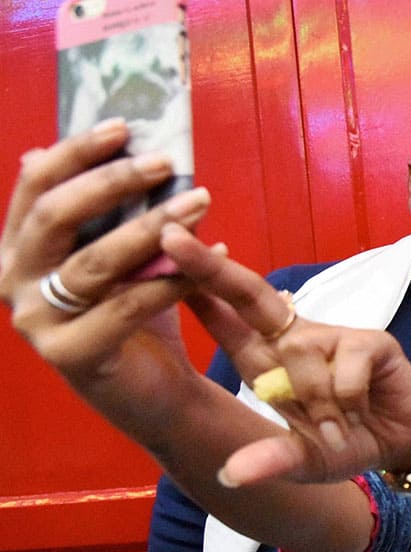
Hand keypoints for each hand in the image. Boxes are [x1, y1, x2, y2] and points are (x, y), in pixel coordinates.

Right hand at [0, 120, 210, 413]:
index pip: (34, 187)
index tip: (123, 127)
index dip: (74, 152)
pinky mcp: (70, 355)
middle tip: (165, 164)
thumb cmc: (135, 311)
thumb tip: (118, 138)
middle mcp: (13, 282)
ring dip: (153, 228)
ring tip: (200, 203)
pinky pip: (126, 306)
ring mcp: (36, 322)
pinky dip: (173, 279)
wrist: (154, 389)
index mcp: (17, 248)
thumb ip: (113, 208)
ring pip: (96, 263)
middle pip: (55, 217)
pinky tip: (215, 252)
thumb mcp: (124, 252)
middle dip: (113, 182)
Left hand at [161, 227, 410, 486]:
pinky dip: (348, 400)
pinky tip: (359, 413)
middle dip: (210, 268)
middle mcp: (294, 340)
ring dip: (315, 400)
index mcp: (268, 363)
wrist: (405, 440)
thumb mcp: (304, 462)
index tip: (159, 258)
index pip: (226, 322)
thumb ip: (272, 462)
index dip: (195, 292)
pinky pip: (344, 369)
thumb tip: (230, 476)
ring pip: (299, 352)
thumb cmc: (348, 442)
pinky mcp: (371, 341)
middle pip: (249, 296)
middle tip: (171, 238)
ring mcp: (333, 336)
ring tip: (335, 429)